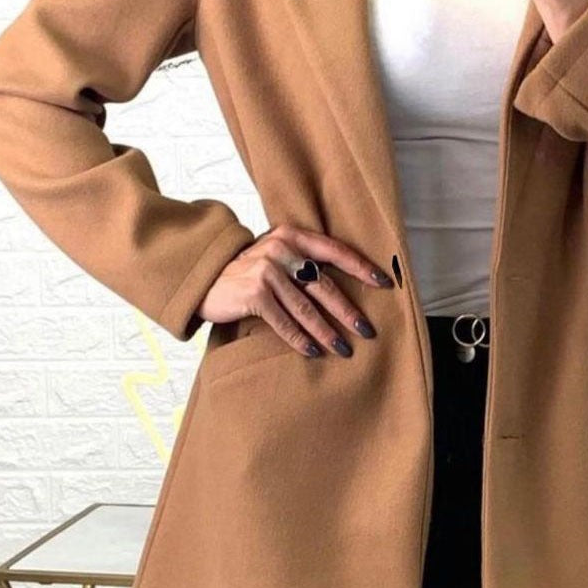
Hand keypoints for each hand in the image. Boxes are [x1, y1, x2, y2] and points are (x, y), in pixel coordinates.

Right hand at [196, 223, 394, 357]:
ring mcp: (267, 270)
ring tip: (343, 349)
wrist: (202, 278)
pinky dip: (300, 340)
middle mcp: (280, 248)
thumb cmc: (245, 271)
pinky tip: (313, 352)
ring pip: (307, 308)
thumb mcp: (273, 254)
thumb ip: (301, 260)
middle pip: (324, 285)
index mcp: (291, 235)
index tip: (385, 284)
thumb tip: (341, 285)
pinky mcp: (254, 293)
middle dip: (348, 311)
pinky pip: (284, 322)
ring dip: (327, 332)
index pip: (335, 250)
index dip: (361, 267)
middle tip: (367, 330)